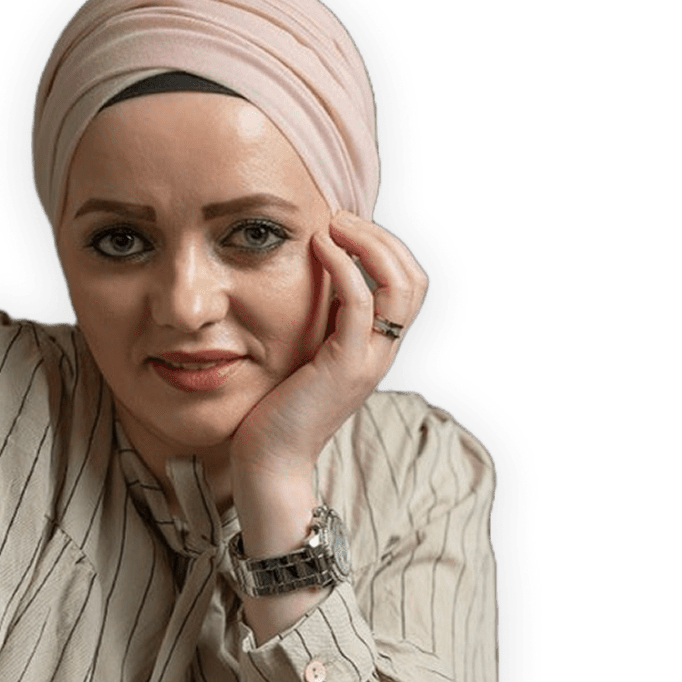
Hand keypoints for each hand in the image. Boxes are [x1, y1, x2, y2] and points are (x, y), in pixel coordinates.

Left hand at [229, 211, 428, 484]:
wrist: (269, 464)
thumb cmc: (275, 411)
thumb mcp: (305, 356)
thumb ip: (320, 322)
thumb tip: (314, 278)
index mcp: (375, 350)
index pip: (408, 286)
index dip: (384, 247)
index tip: (343, 228)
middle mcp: (381, 355)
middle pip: (413, 280)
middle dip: (381, 238)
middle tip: (339, 217)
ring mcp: (368, 362)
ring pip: (399, 286)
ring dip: (368, 243)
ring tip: (333, 224)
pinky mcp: (344, 368)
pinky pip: (358, 303)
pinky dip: (343, 266)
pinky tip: (318, 247)